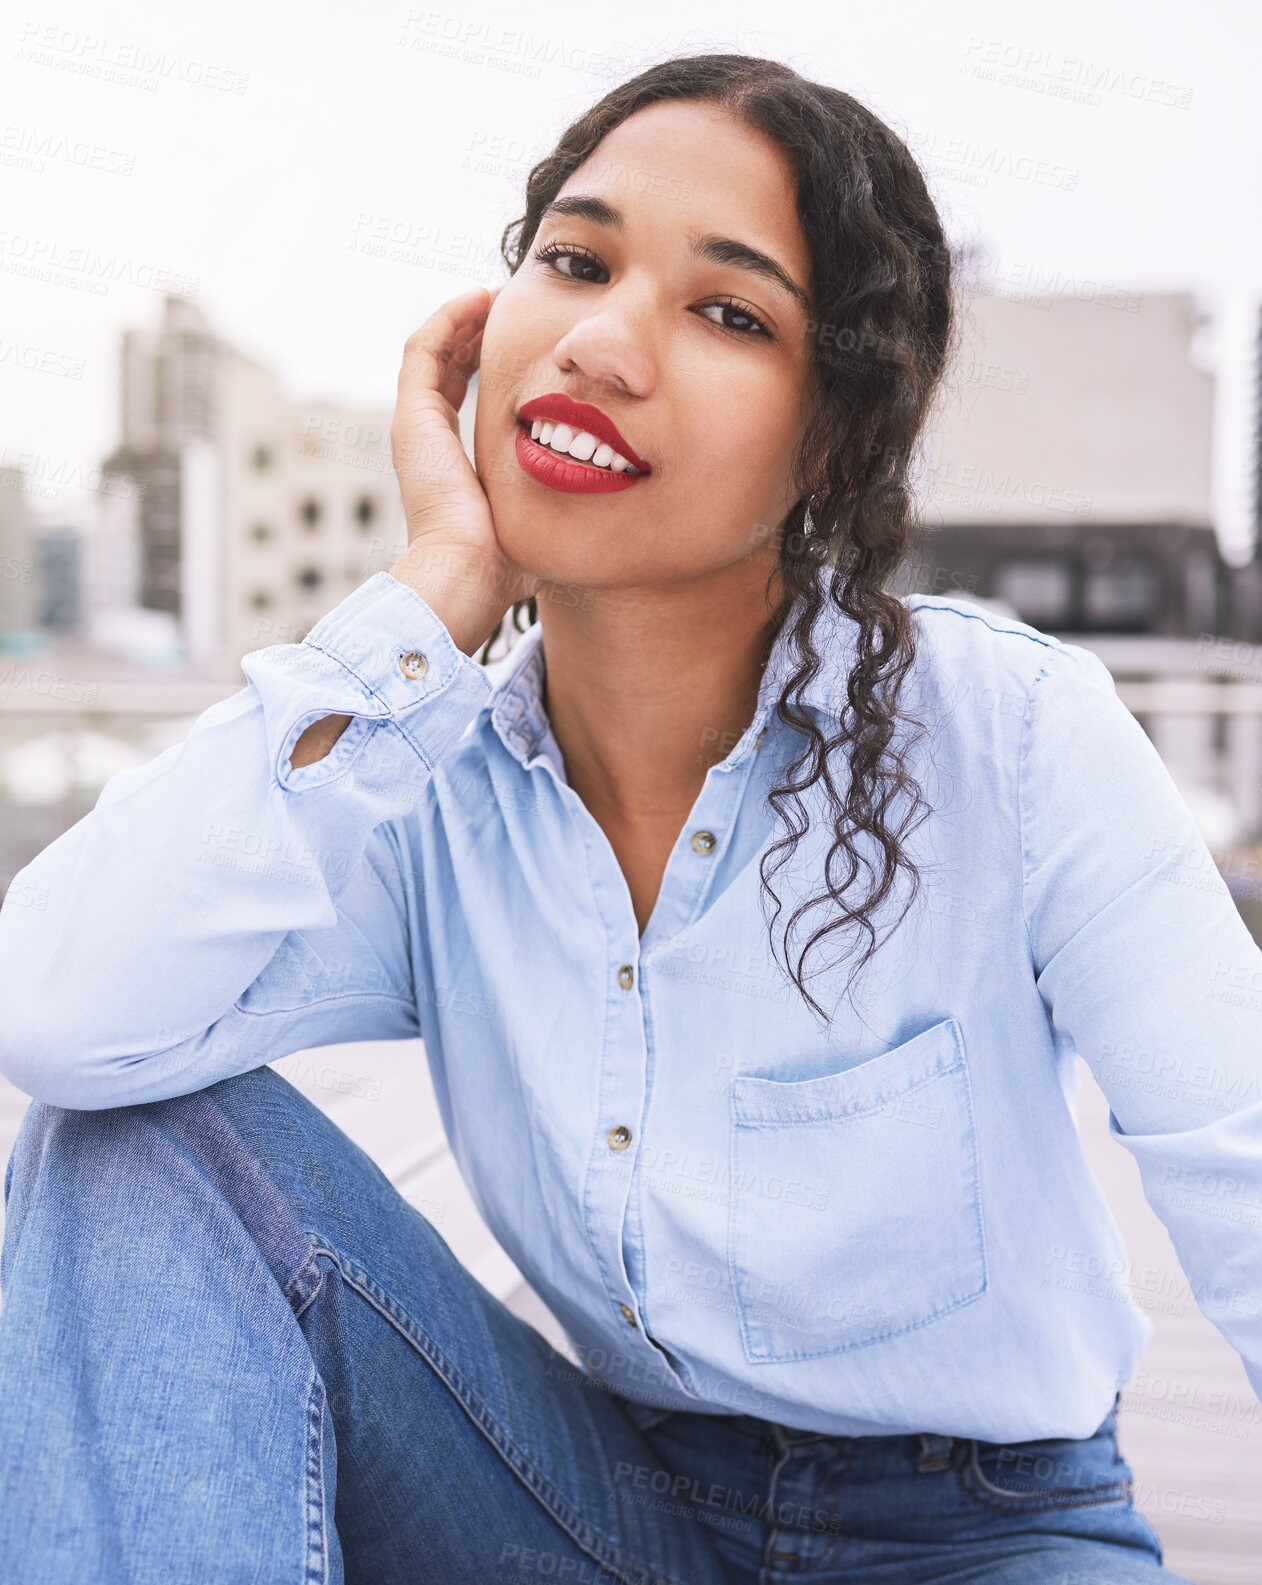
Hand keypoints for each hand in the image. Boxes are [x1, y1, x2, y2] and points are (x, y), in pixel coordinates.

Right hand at [388, 284, 534, 654]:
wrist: (468, 576)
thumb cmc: (508, 564)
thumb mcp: (540, 519)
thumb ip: (558, 500)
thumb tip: (601, 499)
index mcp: (453, 463)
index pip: (467, 396)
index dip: (493, 362)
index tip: (529, 340)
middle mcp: (428, 441)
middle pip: (449, 367)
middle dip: (479, 333)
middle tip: (514, 305)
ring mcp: (415, 427)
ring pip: (433, 350)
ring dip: (464, 318)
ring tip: (498, 293)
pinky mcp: (412, 418)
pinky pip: (424, 349)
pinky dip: (449, 319)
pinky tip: (482, 299)